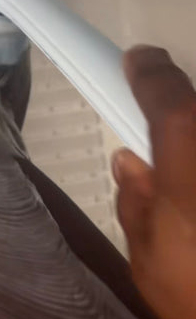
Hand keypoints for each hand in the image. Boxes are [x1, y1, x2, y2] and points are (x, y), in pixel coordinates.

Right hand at [113, 46, 195, 318]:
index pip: (168, 94)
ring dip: (194, 147)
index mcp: (190, 164)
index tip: (136, 60)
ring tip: (186, 187)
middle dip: (184, 118)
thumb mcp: (146, 258)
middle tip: (169, 153)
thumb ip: (134, 198)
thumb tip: (130, 160)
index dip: (149, 70)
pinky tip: (192, 204)